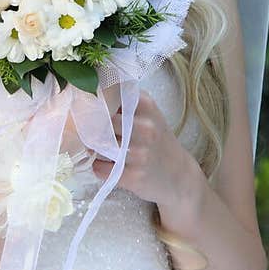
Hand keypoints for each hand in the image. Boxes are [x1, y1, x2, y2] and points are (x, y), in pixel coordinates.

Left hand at [89, 91, 199, 212]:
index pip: (110, 95)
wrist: (179, 175)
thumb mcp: (148, 114)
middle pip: (101, 120)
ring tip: (101, 148)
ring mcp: (140, 152)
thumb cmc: (156, 140)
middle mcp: (146, 127)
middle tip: (91, 131)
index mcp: (147, 106)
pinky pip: (99, 168)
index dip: (97, 102)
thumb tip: (90, 93)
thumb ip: (124, 100)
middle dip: (91, 126)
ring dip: (94, 147)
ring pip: (98, 144)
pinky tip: (107, 164)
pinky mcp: (134, 176)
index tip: (92, 107)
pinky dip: (98, 166)